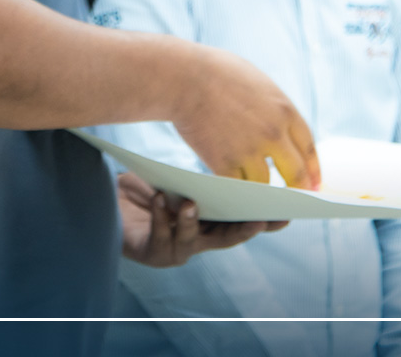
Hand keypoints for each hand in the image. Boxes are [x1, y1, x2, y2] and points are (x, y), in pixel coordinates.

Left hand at [117, 171, 286, 266]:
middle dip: (242, 230)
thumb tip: (235, 149)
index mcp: (212, 223)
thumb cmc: (150, 186)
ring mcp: (176, 249)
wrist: (113, 201)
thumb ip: (204, 179)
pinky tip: (158, 197)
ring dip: (191, 221)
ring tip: (191, 203)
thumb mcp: (181, 179)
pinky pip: (158, 236)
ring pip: (190, 240)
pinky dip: (159, 216)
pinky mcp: (152, 253)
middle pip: (226, 238)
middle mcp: (199, 240)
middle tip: (257, 219)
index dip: (266, 221)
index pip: (244, 222)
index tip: (287, 213)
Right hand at [169, 46, 320, 188]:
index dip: (313, 168)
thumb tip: (280, 126)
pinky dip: (235, 190)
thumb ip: (273, 107)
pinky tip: (233, 189)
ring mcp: (248, 150)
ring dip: (262, 189)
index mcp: (284, 110)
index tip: (315, 182)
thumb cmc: (216, 71)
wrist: (183, 77)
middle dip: (299, 189)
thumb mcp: (258, 82)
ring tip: (258, 193)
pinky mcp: (224, 163)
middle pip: (296, 173)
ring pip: (265, 184)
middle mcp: (272, 133)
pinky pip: (237, 186)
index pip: (308, 147)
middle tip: (297, 199)